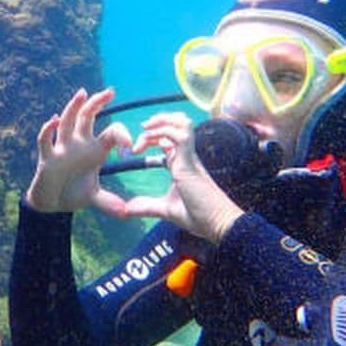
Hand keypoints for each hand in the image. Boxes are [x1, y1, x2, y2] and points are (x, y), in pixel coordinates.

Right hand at [25, 87, 132, 216]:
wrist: (51, 203)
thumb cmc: (72, 192)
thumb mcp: (93, 197)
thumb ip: (108, 202)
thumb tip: (125, 213)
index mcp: (95, 149)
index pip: (110, 132)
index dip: (122, 136)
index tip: (131, 147)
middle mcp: (79, 143)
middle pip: (88, 116)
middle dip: (98, 102)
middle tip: (110, 92)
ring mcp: (63, 148)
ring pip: (68, 122)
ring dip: (74, 107)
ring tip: (82, 94)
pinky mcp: (47, 157)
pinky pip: (46, 140)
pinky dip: (48, 130)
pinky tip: (53, 121)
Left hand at [126, 112, 243, 243]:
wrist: (217, 224)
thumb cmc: (197, 216)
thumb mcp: (166, 210)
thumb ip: (147, 206)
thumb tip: (128, 210)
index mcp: (182, 163)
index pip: (170, 138)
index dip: (154, 135)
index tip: (137, 148)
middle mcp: (187, 156)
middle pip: (177, 124)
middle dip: (158, 121)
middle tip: (141, 130)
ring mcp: (189, 156)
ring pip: (181, 122)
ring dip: (161, 121)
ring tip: (145, 129)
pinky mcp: (190, 160)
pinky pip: (179, 134)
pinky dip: (162, 131)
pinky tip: (148, 138)